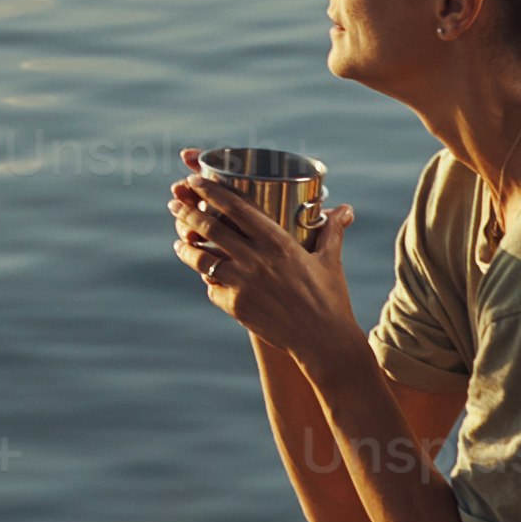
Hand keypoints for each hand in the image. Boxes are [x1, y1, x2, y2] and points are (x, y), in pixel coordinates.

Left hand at [171, 170, 360, 349]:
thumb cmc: (330, 298)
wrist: (323, 341)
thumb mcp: (330, 260)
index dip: (211, 191)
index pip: (236, 207)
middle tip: (175, 204)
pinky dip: (209, 281)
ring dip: (188, 247)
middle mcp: (256, 259)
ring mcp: (243, 283)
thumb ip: (331, 230)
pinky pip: (213, 289)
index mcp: (277, 241)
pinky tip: (204, 276)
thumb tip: (346, 209)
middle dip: (188, 212)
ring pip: (202, 259)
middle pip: (210, 228)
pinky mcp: (236, 306)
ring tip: (180, 240)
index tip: (195, 180)